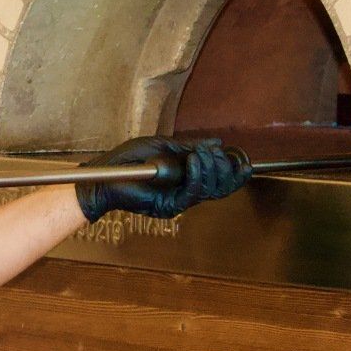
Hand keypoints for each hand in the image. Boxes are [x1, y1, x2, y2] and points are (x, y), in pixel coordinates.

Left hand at [75, 136, 251, 222]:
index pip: (219, 180)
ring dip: (211, 168)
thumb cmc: (129, 159)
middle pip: (220, 186)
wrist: (106, 174)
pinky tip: (193, 160)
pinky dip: (196, 175)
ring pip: (209, 189)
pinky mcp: (170, 206)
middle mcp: (186, 192)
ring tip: (201, 154)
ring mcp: (179, 200)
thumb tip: (217, 144)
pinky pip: (192, 193)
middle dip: (224, 167)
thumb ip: (190, 146)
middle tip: (218, 153)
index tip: (243, 159)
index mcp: (186, 179)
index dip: (234, 171)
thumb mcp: (163, 145)